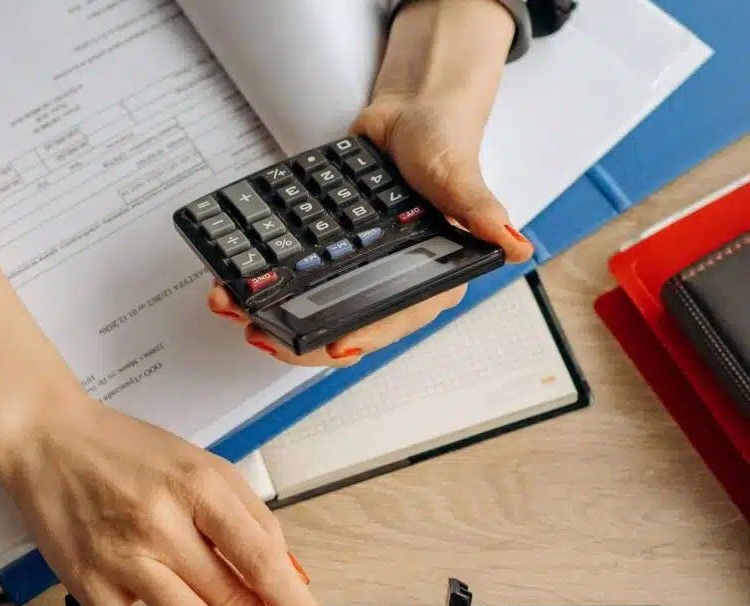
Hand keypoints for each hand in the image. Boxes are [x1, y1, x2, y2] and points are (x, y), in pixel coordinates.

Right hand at [0, 373, 327, 605]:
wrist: (46, 439)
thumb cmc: (126, 451)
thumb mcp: (200, 464)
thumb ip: (249, 517)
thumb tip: (290, 575)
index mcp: (198, 486)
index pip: (258, 555)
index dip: (292, 601)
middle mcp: (162, 522)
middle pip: (230, 596)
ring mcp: (123, 556)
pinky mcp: (88, 582)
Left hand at [207, 0, 531, 366]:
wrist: (410, 109)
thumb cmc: (444, 142)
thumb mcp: (459, 177)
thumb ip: (481, 213)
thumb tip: (517, 245)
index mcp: (431, 280)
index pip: (392, 322)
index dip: (361, 338)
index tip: (331, 348)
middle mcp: (393, 284)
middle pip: (343, 326)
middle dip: (298, 337)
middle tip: (262, 334)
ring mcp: (359, 271)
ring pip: (315, 308)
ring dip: (273, 315)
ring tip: (236, 311)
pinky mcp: (332, 253)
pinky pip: (299, 277)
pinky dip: (268, 284)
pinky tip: (238, 286)